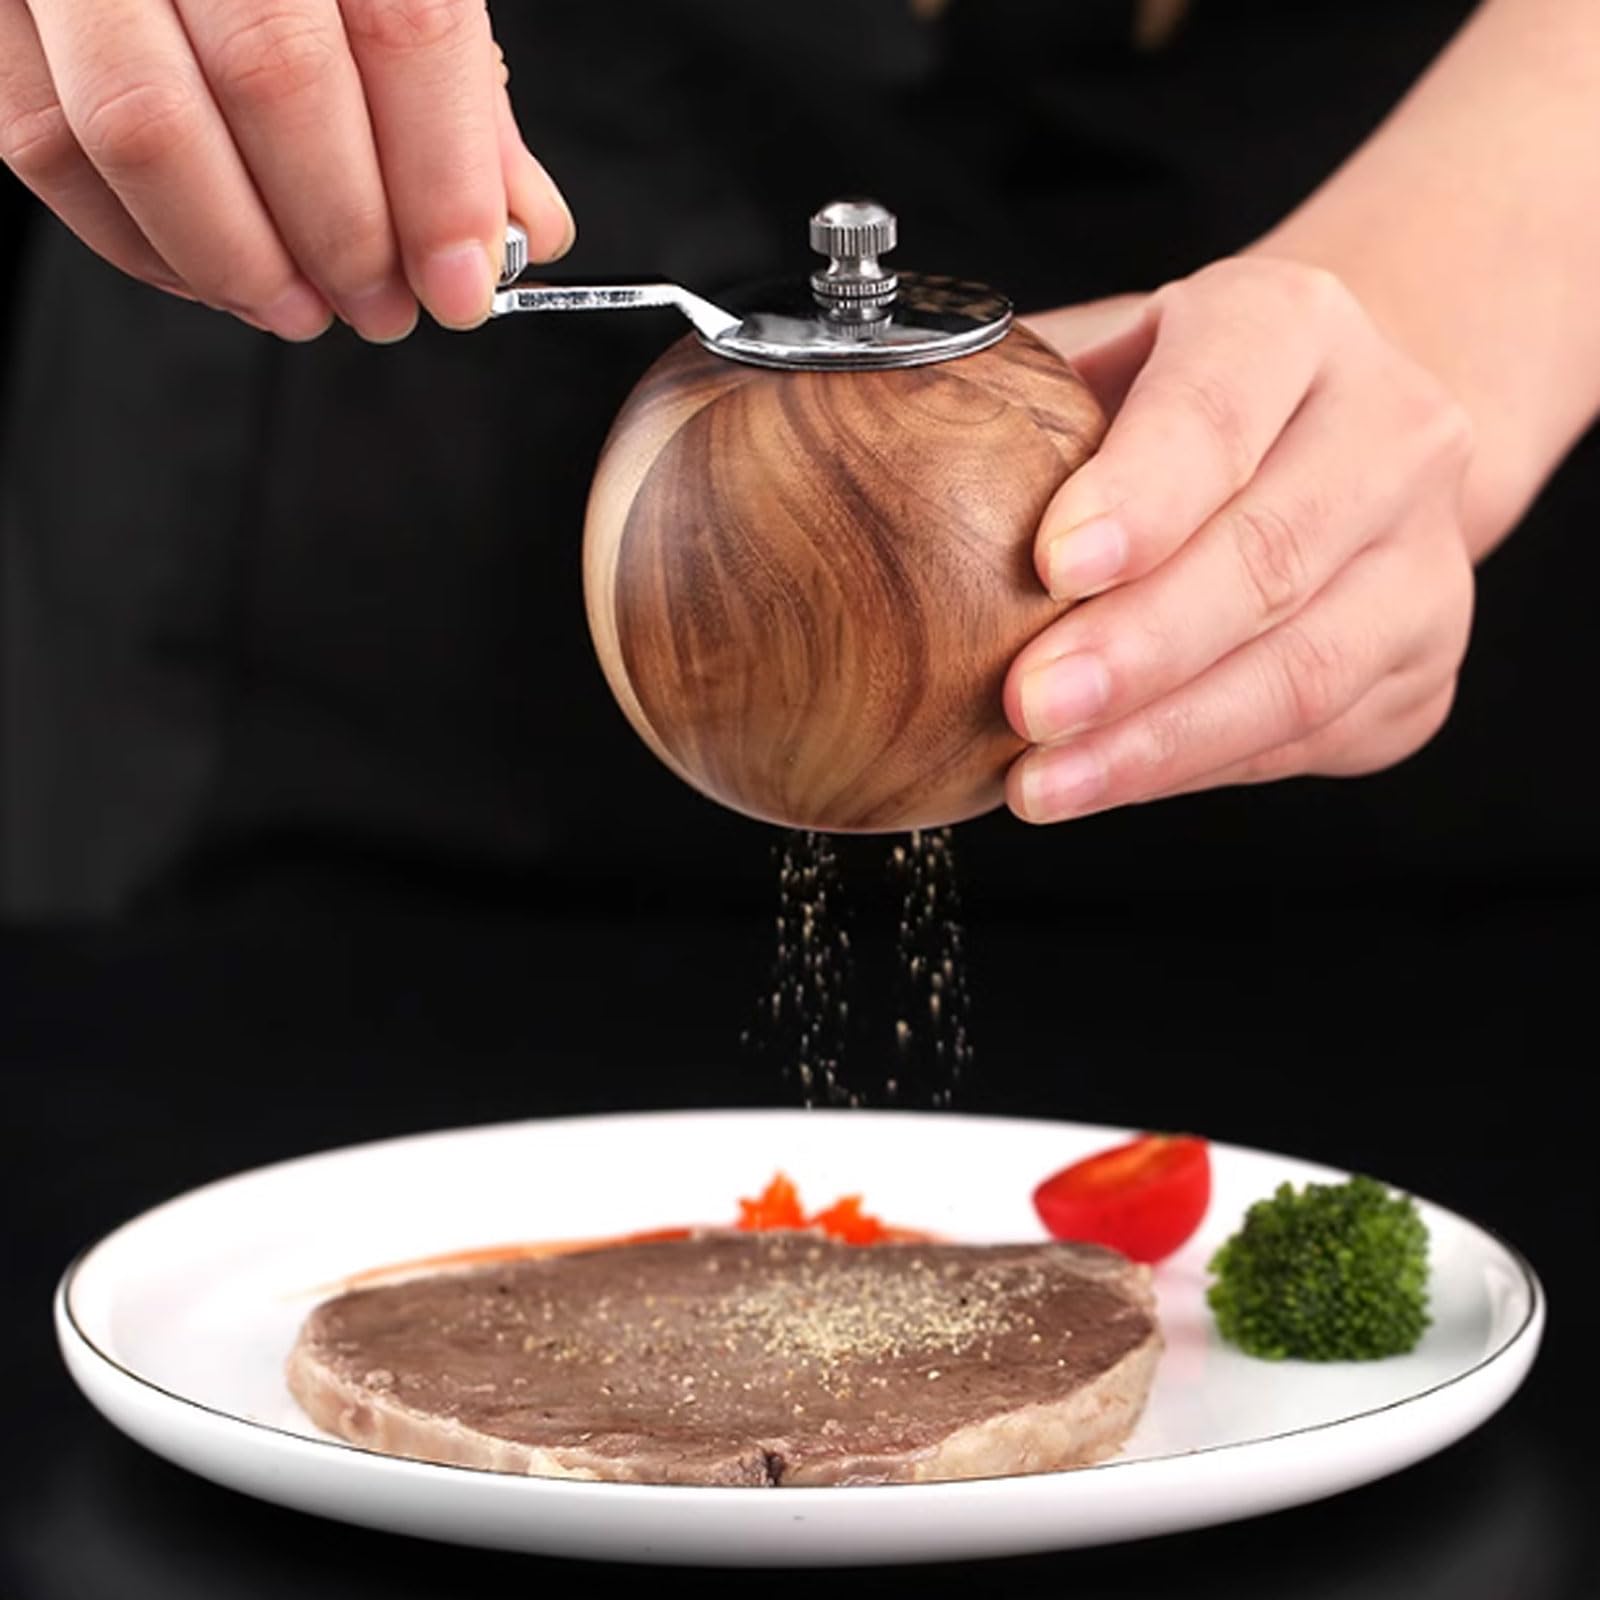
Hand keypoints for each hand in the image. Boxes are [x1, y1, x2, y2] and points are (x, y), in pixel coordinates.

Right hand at [0, 0, 572, 339]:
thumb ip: (459, 95)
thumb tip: (523, 225)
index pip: (405, 26)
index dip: (442, 182)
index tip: (461, 284)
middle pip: (277, 82)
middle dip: (347, 236)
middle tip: (383, 306)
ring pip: (144, 127)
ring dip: (240, 258)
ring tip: (302, 307)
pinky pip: (45, 142)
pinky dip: (139, 241)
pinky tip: (211, 272)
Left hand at [1005, 258, 1475, 823]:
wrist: (1332, 439)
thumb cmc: (1175, 409)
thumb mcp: (1104, 363)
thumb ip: (1019, 404)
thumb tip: (886, 466)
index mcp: (1289, 325)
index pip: (1219, 408)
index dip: (1141, 494)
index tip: (1051, 566)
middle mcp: (1389, 429)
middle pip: (1267, 554)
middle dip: (1137, 649)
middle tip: (1027, 707)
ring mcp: (1425, 554)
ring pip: (1303, 669)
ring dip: (1162, 741)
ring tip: (1047, 782)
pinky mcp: (1425, 661)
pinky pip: (1315, 736)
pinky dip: (1199, 769)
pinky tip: (1110, 781)